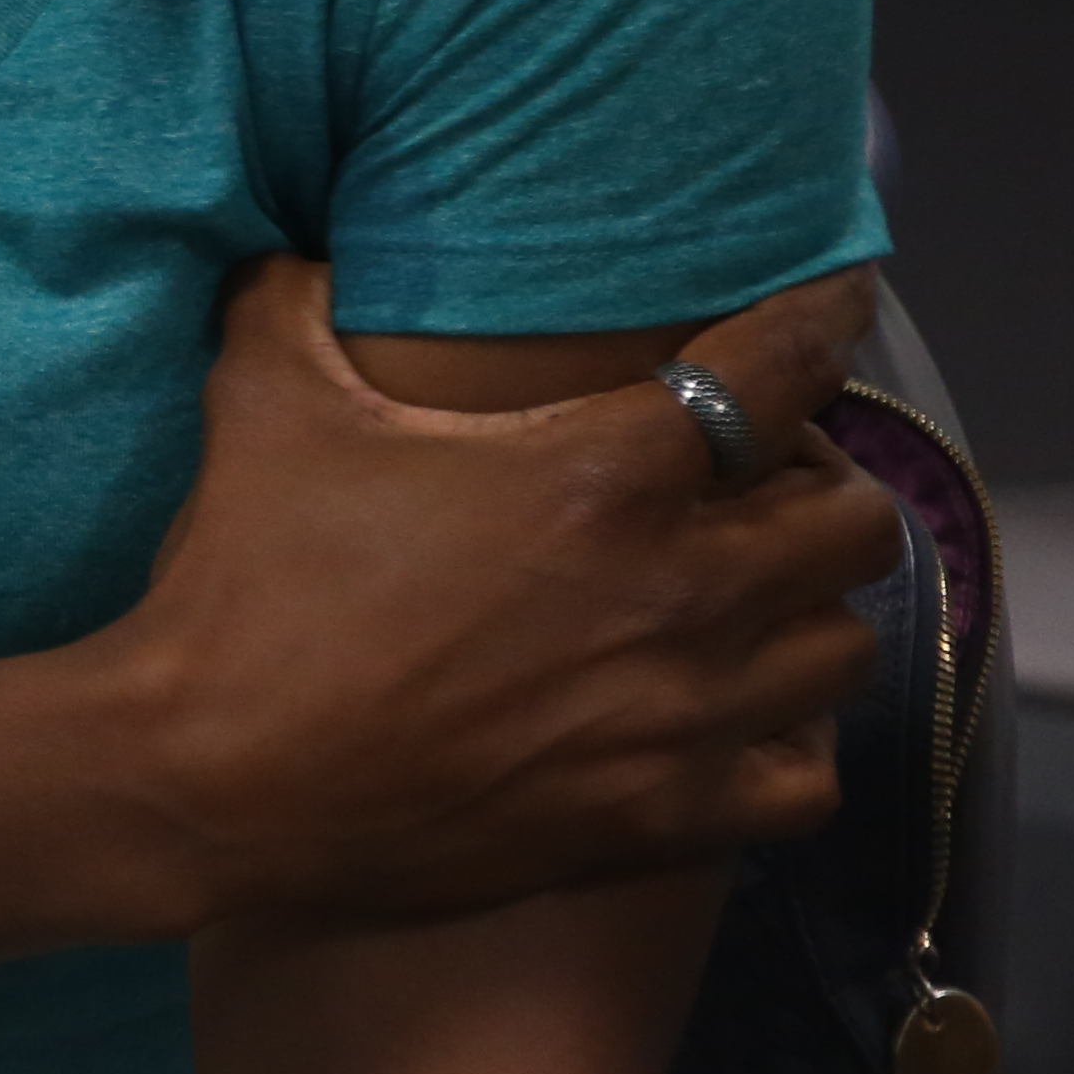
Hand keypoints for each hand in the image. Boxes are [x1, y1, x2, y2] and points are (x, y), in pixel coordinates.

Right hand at [100, 259, 896, 928]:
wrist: (219, 782)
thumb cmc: (248, 582)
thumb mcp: (261, 397)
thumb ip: (300, 296)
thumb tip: (318, 252)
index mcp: (604, 475)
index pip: (776, 370)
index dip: (819, 317)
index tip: (833, 298)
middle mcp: (680, 593)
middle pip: (855, 521)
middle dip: (819, 480)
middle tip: (757, 474)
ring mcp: (685, 720)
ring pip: (845, 649)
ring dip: (807, 609)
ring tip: (747, 593)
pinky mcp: (666, 821)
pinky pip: (810, 780)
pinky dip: (790, 740)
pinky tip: (732, 715)